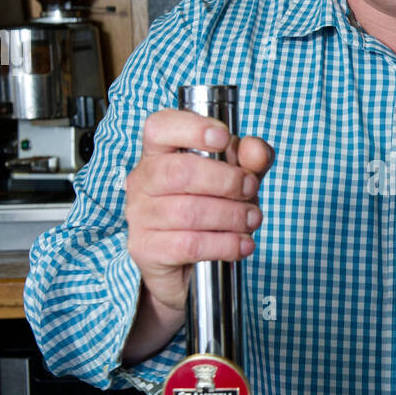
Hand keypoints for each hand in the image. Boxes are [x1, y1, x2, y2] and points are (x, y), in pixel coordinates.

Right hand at [124, 108, 273, 315]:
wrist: (188, 267)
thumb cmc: (209, 209)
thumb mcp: (236, 179)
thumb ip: (250, 160)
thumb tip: (256, 149)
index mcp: (159, 153)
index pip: (160, 127)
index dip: (192, 128)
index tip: (223, 138)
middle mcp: (142, 180)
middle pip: (180, 172)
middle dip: (226, 181)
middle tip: (251, 190)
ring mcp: (139, 215)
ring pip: (188, 212)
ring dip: (231, 216)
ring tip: (253, 220)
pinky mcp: (146, 249)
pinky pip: (189, 244)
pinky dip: (224, 244)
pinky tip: (243, 245)